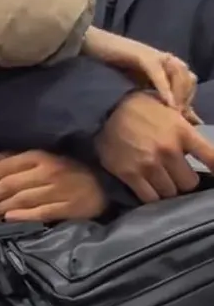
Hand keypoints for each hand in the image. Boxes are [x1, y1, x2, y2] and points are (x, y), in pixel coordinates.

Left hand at [0, 150, 105, 221]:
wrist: (103, 183)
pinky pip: (40, 213)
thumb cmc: (68, 169)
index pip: (5, 167)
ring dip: (0, 208)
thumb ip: (14, 156)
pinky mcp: (68, 208)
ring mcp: (58, 190)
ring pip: (21, 200)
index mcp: (40, 156)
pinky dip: (21, 216)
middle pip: (9, 185)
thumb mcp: (42, 157)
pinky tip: (8, 219)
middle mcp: (47, 172)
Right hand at [83, 28, 195, 113]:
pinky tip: (166, 102)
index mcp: (161, 63)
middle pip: (187, 75)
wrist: (91, 46)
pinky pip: (159, 73)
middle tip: (177, 115)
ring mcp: (153, 54)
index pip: (187, 80)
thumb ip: (149, 92)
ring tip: (172, 111)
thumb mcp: (134, 82)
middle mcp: (161, 57)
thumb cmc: (109, 66)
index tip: (182, 117)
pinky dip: (164, 88)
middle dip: (185, 96)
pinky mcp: (142, 55)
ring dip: (178, 93)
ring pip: (178, 72)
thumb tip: (163, 110)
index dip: (187, 97)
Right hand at [96, 92, 213, 202]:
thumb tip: (198, 129)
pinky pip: (149, 198)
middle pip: (189, 183)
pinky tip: (148, 187)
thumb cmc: (139, 107)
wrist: (103, 110)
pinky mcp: (130, 175)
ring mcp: (149, 164)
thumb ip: (185, 122)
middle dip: (183, 180)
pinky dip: (151, 196)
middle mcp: (169, 150)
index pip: (211, 157)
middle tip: (176, 175)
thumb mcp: (167, 108)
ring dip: (167, 189)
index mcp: (182, 131)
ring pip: (170, 193)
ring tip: (160, 180)